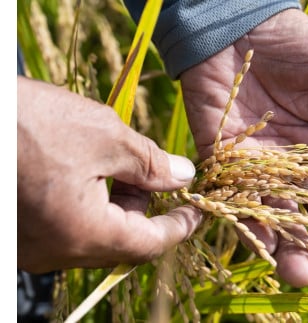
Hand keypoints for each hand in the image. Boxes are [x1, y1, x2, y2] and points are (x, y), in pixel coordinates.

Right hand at [17, 76, 201, 272]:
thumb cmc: (28, 123)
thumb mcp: (104, 136)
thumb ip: (151, 164)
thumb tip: (182, 177)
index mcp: (83, 233)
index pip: (150, 244)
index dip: (179, 227)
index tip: (197, 211)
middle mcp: (55, 251)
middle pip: (121, 242)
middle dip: (143, 209)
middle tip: (149, 173)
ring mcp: (32, 247)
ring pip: (93, 236)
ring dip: (115, 207)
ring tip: (113, 165)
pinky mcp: (18, 233)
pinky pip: (65, 230)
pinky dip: (87, 207)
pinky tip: (84, 173)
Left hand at [180, 9, 307, 287]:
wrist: (239, 28)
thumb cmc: (297, 44)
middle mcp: (302, 165)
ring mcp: (265, 169)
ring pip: (283, 216)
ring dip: (293, 247)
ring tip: (303, 274)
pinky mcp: (228, 165)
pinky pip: (237, 202)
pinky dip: (247, 225)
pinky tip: (261, 247)